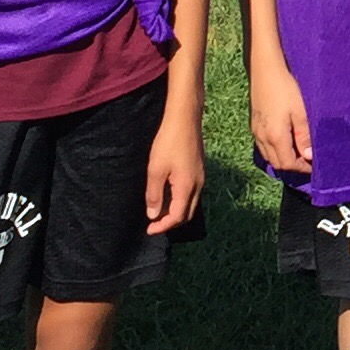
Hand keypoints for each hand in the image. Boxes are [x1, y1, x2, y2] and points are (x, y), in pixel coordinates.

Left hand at [144, 106, 205, 234]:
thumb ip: (154, 194)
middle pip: (187, 214)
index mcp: (187, 187)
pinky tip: (169, 195)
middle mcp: (198, 185)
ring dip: (176, 211)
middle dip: (171, 222)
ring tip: (160, 211)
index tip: (148, 230)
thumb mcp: (156, 169)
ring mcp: (201, 177)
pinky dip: (181, 201)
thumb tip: (153, 215)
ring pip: (191, 204)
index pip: (177, 216)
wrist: (185, 120)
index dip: (163, 226)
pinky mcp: (199, 170)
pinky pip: (192, 193)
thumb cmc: (168, 142)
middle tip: (154, 223)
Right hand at [248, 57, 310, 175]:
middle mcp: (262, 138)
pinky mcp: (253, 125)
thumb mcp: (300, 112)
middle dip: (293, 166)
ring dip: (283, 159)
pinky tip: (284, 142)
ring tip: (298, 152)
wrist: (264, 70)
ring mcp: (255, 132)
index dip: (302, 168)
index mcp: (275, 136)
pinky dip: (274, 151)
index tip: (314, 165)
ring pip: (269, 157)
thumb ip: (303, 136)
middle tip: (308, 159)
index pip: (288, 164)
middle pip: (277, 164)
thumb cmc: (285, 88)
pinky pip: (263, 147)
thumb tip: (309, 156)